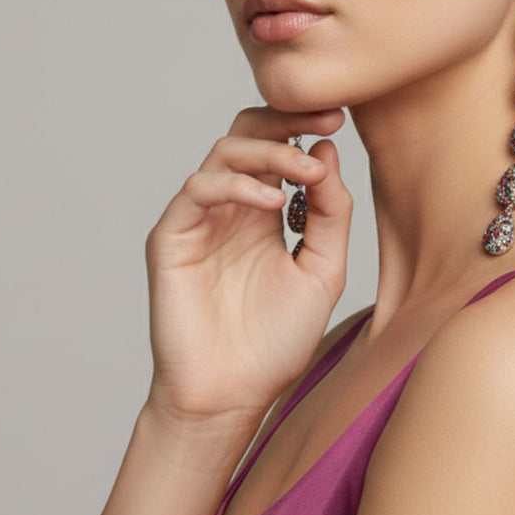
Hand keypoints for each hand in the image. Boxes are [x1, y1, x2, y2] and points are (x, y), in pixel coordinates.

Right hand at [143, 105, 352, 424]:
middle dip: (288, 121)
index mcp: (266, 213)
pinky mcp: (171, 238)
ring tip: (306, 170)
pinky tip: (273, 202)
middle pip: (248, 135)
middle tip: (327, 120)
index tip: (342, 117)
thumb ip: (329, 214)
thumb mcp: (323, 271)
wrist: (233, 396)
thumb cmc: (275, 343)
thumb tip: (325, 150)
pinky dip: (236, 186)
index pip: (279, 147)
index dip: (306, 126)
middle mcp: (231, 208)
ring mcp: (200, 220)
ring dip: (269, 151)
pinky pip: (198, 190)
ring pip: (225, 153)